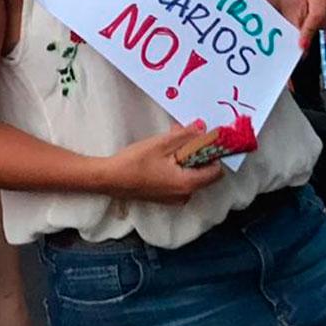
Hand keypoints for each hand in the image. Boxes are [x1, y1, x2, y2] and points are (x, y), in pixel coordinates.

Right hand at [103, 121, 224, 203]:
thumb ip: (186, 136)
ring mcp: (175, 198)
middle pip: (204, 173)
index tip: (204, 139)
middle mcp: (185, 195)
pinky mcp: (165, 196)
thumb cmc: (135, 163)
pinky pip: (180, 180)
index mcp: (188, 184)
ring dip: (185, 158)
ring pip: (191, 175)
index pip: (216, 171)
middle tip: (182, 136)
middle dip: (196, 152)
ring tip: (168, 144)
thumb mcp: (162, 144)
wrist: (109, 179)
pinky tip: (162, 156)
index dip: (213, 154)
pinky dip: (177, 167)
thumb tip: (203, 127)